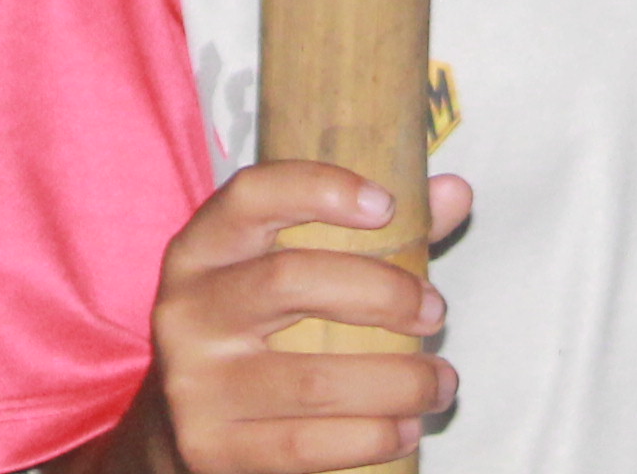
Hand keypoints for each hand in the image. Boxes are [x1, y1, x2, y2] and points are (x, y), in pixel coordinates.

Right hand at [148, 161, 475, 472]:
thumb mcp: (292, 270)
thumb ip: (372, 233)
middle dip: (383, 294)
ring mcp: (194, 384)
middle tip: (436, 310)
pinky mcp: (212, 449)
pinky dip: (372, 436)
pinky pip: (307, 445)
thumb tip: (456, 193)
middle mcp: (187, 310)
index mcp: (202, 250)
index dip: (319, 189)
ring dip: (398, 382)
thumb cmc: (258, 332)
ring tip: (441, 383)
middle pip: (289, 280)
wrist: (180, 428)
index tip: (387, 205)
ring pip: (314, 379)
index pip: (251, 195)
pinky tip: (406, 427)